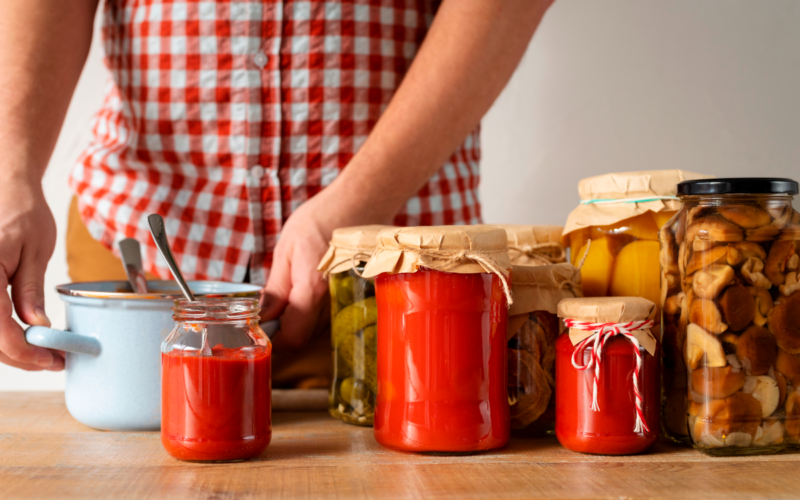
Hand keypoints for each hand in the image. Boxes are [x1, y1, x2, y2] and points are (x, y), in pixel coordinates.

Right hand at [0, 180, 61, 370]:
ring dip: (7, 348)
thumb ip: (30, 292)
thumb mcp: (35, 251)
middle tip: (52, 360)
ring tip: (42, 351)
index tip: (50, 360)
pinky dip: (0, 332)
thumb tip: (37, 328)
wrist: (4, 187)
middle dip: (18, 355)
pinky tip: (23, 336)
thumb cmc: (20, 211)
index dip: (23, 350)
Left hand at [261, 182, 393, 348]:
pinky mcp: (357, 300)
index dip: (273, 340)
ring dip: (300, 322)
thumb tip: (261, 318)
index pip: (292, 338)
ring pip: (317, 331)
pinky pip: (331, 319)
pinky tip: (312, 291)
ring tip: (293, 293)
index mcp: (313, 289)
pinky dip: (316, 314)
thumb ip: (275, 290)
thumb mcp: (287, 249)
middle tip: (272, 308)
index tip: (261, 328)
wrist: (362, 203)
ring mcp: (350, 303)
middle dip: (284, 330)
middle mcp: (335, 303)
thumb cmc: (323, 219)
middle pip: (305, 339)